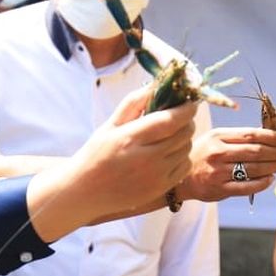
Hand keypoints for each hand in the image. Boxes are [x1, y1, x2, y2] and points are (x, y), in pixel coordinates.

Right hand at [71, 87, 196, 217]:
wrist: (85, 192)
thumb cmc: (97, 154)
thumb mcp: (110, 125)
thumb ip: (133, 103)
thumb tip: (156, 84)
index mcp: (130, 138)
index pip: (170, 120)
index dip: (186, 109)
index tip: (190, 102)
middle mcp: (146, 158)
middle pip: (184, 133)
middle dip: (186, 121)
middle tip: (179, 117)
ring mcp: (155, 176)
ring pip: (186, 149)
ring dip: (184, 138)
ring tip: (169, 136)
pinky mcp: (160, 189)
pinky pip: (185, 167)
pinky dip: (182, 157)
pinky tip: (168, 154)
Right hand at [177, 127, 275, 201]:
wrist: (179, 178)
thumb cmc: (202, 154)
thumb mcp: (214, 139)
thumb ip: (237, 137)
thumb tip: (269, 136)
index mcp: (218, 136)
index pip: (251, 134)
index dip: (271, 136)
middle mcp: (218, 153)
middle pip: (256, 151)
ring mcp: (218, 172)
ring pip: (254, 168)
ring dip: (273, 167)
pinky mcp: (219, 189)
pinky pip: (247, 186)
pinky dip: (262, 183)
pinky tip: (270, 179)